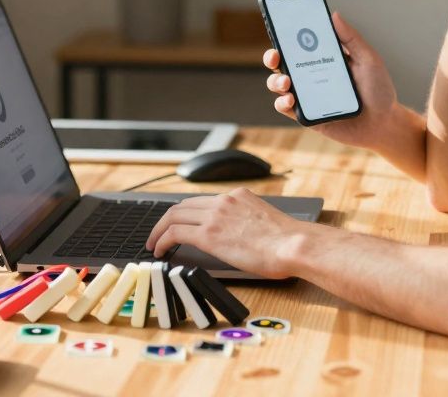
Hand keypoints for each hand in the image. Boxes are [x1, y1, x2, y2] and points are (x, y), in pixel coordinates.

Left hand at [146, 189, 307, 279]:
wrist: (293, 245)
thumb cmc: (288, 241)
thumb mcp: (263, 220)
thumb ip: (245, 221)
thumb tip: (238, 237)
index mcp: (238, 196)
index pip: (203, 201)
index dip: (186, 213)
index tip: (180, 223)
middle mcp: (224, 200)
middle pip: (184, 204)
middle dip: (167, 219)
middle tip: (159, 233)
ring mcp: (215, 215)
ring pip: (174, 215)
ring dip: (160, 229)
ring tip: (154, 243)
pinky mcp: (209, 233)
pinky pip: (175, 232)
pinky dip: (162, 240)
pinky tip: (160, 250)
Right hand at [264, 12, 399, 149]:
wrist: (384, 124)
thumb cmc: (378, 90)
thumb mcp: (368, 60)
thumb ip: (352, 39)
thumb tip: (334, 14)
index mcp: (324, 59)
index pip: (299, 44)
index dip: (286, 36)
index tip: (279, 27)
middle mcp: (311, 75)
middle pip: (282, 63)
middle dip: (272, 57)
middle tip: (275, 56)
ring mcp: (307, 96)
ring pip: (279, 85)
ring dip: (276, 82)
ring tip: (287, 83)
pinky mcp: (306, 115)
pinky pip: (286, 108)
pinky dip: (282, 103)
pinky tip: (290, 100)